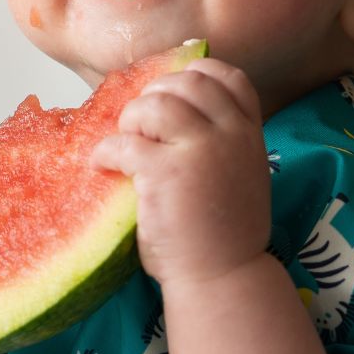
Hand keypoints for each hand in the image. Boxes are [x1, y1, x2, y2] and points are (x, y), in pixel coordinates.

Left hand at [91, 59, 271, 287]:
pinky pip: (125, 142)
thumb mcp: (240, 174)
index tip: (172, 96)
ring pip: (155, 103)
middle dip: (155, 96)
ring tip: (126, 144)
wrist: (223, 277)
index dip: (194, 76)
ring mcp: (200, 150)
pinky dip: (106, 151)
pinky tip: (104, 166)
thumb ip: (221, 142)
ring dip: (132, 119)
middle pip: (186, 82)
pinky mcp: (166, 172)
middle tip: (140, 125)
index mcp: (249, 133)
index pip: (227, 76)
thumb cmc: (223, 234)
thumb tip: (170, 111)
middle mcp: (230, 134)